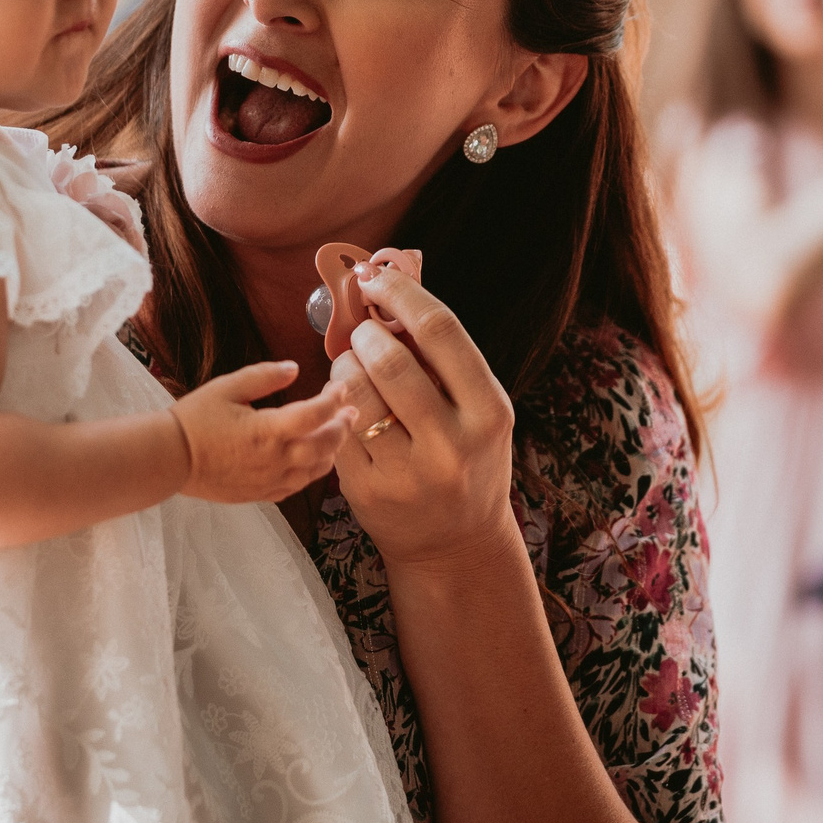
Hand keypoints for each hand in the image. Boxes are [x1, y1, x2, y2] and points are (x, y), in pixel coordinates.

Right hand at [171, 360, 355, 502]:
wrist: (170, 459)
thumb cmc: (195, 419)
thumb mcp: (227, 387)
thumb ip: (264, 376)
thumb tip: (295, 369)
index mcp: (267, 430)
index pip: (315, 414)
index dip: (334, 399)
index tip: (341, 386)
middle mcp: (274, 459)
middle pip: (324, 445)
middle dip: (342, 427)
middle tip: (351, 411)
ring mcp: (270, 480)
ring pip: (316, 470)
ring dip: (332, 451)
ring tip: (337, 434)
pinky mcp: (262, 494)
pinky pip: (298, 486)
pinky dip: (313, 471)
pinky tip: (314, 460)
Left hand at [328, 251, 519, 569]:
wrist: (456, 544)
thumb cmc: (467, 459)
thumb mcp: (477, 410)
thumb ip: (444, 358)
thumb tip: (397, 284)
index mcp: (489, 412)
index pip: (440, 330)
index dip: (400, 293)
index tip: (376, 278)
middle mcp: (452, 443)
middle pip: (390, 360)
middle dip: (366, 335)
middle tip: (364, 333)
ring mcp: (409, 472)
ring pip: (354, 391)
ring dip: (344, 366)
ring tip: (353, 367)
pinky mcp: (369, 491)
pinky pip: (337, 426)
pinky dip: (334, 404)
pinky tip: (346, 404)